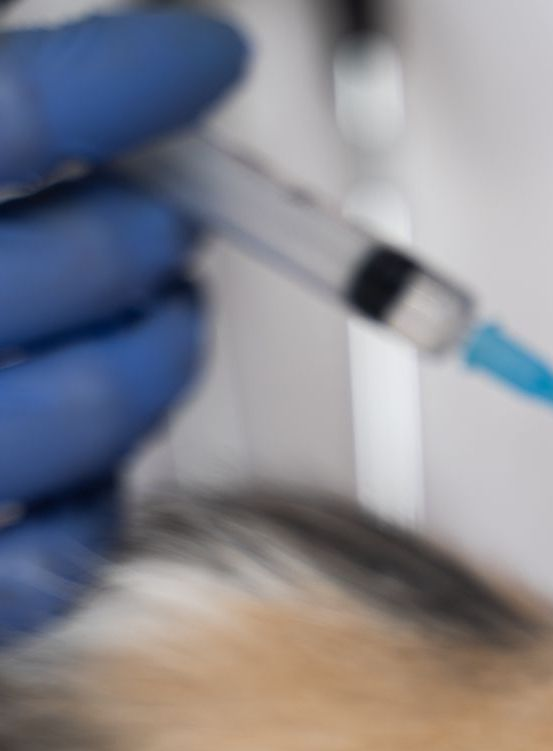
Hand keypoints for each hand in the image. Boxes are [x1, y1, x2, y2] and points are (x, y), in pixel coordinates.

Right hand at [0, 11, 246, 640]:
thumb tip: (73, 97)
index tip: (202, 59)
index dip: (128, 78)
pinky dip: (101, 499)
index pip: (15, 119)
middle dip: (148, 229)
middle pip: (71, 266)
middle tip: (166, 216)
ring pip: (89, 406)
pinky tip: (96, 451)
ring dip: (158, 351)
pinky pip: (54, 557)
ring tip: (162, 318)